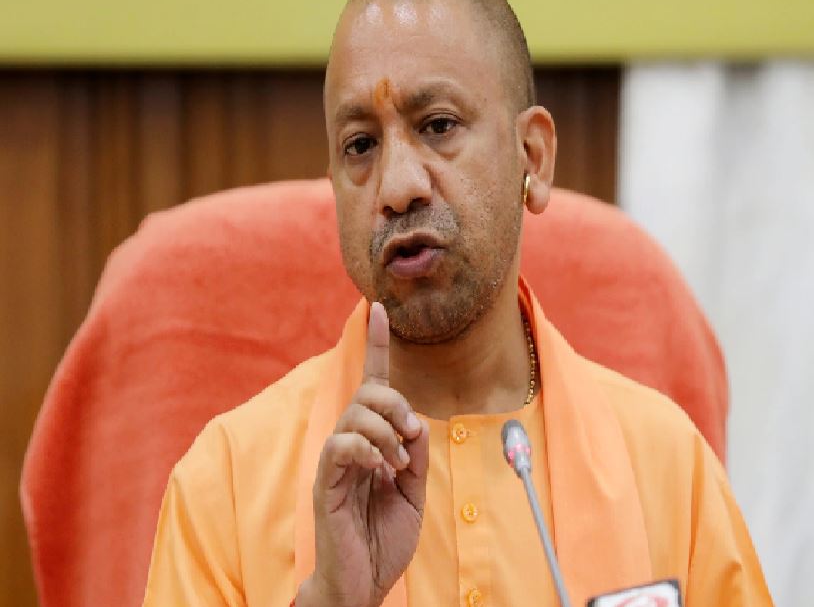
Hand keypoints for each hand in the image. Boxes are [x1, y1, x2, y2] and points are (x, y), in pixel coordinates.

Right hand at [298, 302, 428, 606]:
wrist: (363, 583)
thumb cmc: (384, 538)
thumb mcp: (414, 491)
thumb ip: (415, 455)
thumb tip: (415, 424)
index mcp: (373, 442)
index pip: (374, 385)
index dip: (377, 346)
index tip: (378, 308)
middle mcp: (351, 444)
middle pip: (368, 393)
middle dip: (394, 402)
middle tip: (412, 433)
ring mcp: (336, 462)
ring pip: (355, 414)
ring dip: (385, 430)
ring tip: (398, 460)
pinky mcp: (325, 482)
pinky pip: (340, 445)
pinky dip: (365, 449)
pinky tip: (378, 468)